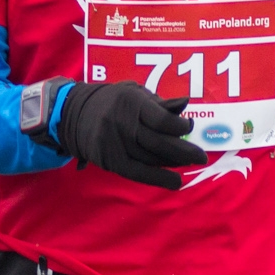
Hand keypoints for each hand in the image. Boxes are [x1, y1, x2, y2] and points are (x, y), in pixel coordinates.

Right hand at [55, 81, 208, 189]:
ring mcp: (115, 144)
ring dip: (174, 163)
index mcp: (131, 102)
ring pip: (152, 159)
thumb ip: (159, 102)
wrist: (73, 114)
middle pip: (160, 142)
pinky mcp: (110, 161)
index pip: (162, 120)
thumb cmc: (112, 101)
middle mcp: (122, 123)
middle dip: (185, 151)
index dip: (180, 127)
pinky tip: (176, 181)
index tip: (188, 128)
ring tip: (189, 164)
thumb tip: (186, 105)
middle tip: (202, 157)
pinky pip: (139, 173)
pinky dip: (159, 179)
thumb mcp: (134, 93)